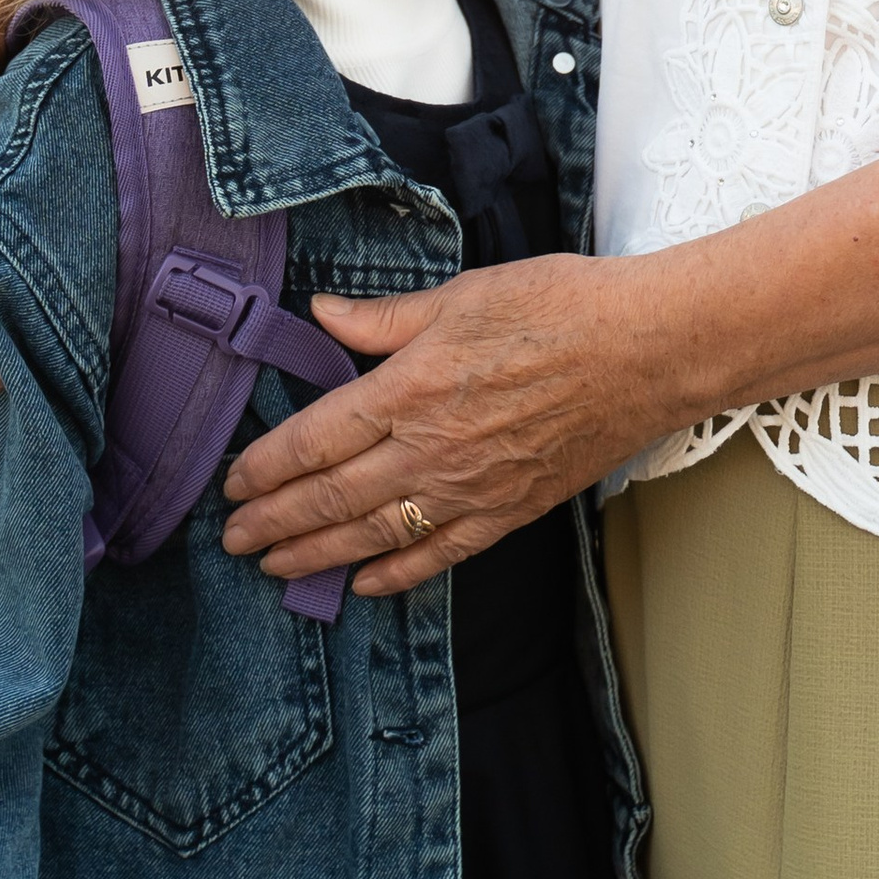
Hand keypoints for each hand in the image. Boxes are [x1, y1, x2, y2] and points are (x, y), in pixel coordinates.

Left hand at [220, 251, 681, 595]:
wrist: (646, 351)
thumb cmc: (559, 307)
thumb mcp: (462, 293)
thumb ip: (385, 317)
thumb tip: (321, 314)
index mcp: (410, 388)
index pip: (315, 439)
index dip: (266, 467)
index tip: (232, 483)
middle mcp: (430, 449)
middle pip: (331, 498)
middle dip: (274, 523)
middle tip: (233, 539)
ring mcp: (470, 489)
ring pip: (374, 536)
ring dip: (316, 556)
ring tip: (272, 567)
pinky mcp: (508, 512)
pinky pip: (439, 555)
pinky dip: (395, 575)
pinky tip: (362, 585)